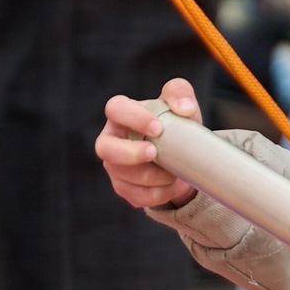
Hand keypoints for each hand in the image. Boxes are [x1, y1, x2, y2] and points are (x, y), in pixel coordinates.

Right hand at [96, 78, 201, 209]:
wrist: (181, 156)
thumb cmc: (174, 123)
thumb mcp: (180, 103)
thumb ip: (180, 93)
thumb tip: (184, 108)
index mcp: (121, 113)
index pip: (115, 109)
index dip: (133, 118)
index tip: (158, 127)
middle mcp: (111, 139)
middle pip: (104, 148)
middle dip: (129, 153)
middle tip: (154, 153)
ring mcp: (114, 165)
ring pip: (122, 176)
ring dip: (151, 177)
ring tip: (174, 173)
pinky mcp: (123, 187)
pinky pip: (135, 196)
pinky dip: (157, 194)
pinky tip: (172, 186)